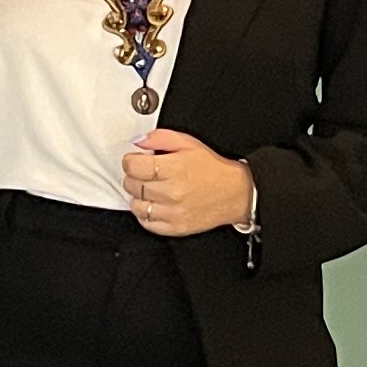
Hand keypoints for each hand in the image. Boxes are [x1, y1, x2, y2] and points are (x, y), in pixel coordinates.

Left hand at [121, 127, 254, 237]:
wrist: (236, 193)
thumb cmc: (214, 169)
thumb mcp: (189, 143)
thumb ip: (160, 138)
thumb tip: (139, 142)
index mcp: (174, 168)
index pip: (133, 166)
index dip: (130, 161)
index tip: (135, 160)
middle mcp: (172, 192)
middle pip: (132, 184)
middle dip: (135, 176)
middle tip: (145, 173)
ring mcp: (173, 212)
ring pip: (136, 205)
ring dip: (139, 196)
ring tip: (151, 189)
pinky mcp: (175, 227)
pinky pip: (146, 223)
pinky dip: (146, 214)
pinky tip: (155, 204)